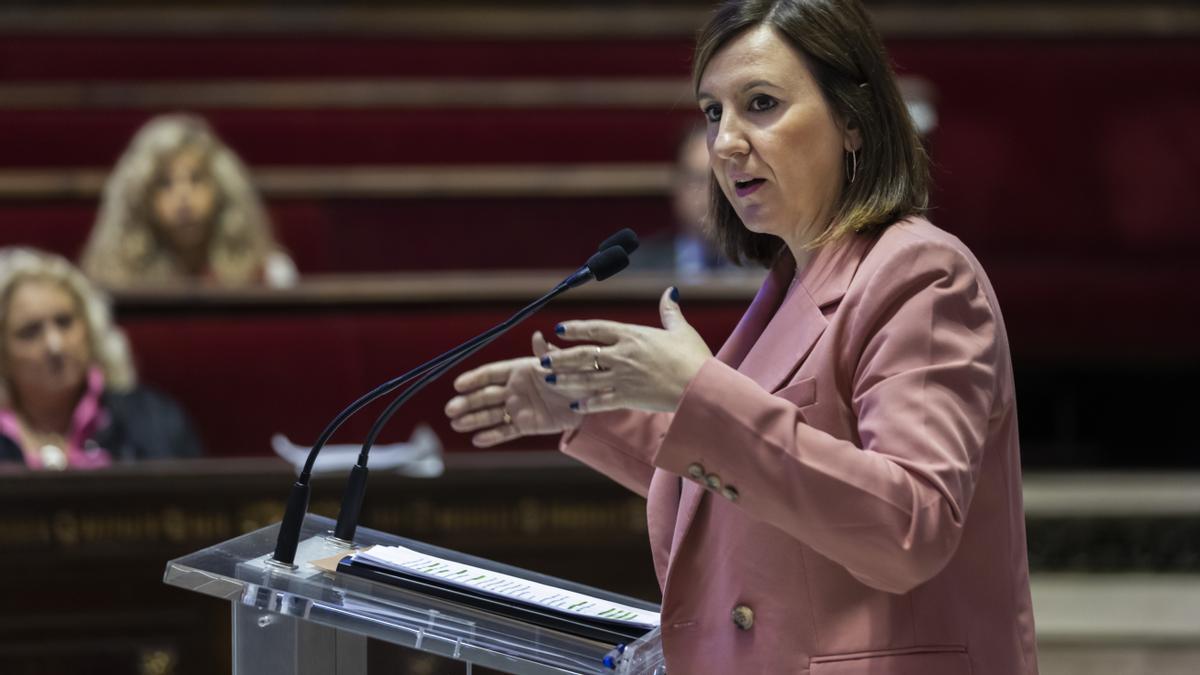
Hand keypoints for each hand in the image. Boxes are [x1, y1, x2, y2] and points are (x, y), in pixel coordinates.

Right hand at [444, 331, 579, 447]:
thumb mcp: (562, 364)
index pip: (491, 374)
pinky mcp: (526, 425)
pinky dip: (492, 436)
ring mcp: (518, 407)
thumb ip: (547, 354)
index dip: (474, 379)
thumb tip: (537, 336)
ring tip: (456, 425)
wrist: (590, 399)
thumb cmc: (576, 375)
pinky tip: (477, 440)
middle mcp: (514, 389)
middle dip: (467, 403)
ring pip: (491, 414)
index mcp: (518, 370)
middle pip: (485, 396)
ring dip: (474, 420)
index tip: (457, 385)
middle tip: (451, 410)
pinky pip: (506, 431)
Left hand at [542, 287, 711, 412]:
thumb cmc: (694, 357)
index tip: (560, 328)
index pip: (597, 328)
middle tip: (543, 360)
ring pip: (586, 378)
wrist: (700, 387)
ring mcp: (623, 377)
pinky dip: (587, 403)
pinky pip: (601, 401)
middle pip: (583, 354)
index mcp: (633, 335)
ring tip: (548, 380)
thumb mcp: (681, 330)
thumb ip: (670, 311)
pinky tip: (574, 405)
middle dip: (560, 357)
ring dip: (565, 379)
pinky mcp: (628, 398)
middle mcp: (622, 355)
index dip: (576, 328)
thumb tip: (670, 291)